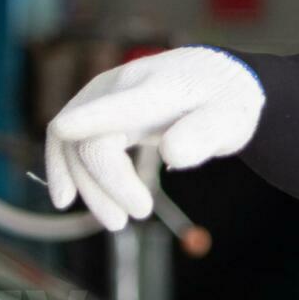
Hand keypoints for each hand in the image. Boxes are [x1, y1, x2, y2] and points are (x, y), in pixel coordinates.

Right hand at [42, 48, 264, 230]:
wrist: (220, 78)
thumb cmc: (227, 101)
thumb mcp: (233, 119)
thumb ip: (206, 133)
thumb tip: (171, 155)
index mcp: (159, 87)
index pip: (117, 104)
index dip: (88, 120)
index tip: (65, 134)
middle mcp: (123, 84)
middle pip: (91, 137)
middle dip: (105, 184)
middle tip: (136, 217)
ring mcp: (105, 93)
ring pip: (73, 141)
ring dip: (86, 185)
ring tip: (116, 221)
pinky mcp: (97, 105)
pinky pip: (70, 138)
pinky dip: (65, 167)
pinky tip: (66, 196)